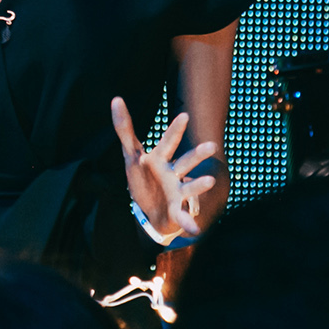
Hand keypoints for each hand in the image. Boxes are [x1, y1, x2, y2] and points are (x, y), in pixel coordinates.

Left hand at [111, 96, 217, 239]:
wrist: (150, 208)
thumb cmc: (142, 175)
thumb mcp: (130, 153)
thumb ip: (124, 128)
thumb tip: (116, 99)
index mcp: (160, 158)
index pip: (167, 142)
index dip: (175, 130)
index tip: (184, 116)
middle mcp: (173, 172)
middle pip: (185, 162)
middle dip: (197, 154)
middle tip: (212, 146)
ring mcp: (177, 191)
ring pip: (189, 186)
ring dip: (199, 185)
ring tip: (209, 182)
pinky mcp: (176, 210)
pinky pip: (183, 216)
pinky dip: (189, 223)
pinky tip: (195, 230)